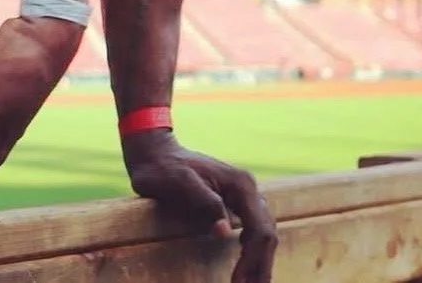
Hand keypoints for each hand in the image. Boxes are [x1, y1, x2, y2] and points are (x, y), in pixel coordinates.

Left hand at [123, 129, 277, 282]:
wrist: (155, 151)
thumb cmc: (164, 168)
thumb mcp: (180, 183)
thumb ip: (205, 203)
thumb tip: (225, 231)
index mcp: (240, 184)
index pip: (259, 229)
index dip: (253, 260)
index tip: (239, 282)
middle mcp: (247, 187)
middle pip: (266, 232)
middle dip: (260, 265)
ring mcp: (242, 192)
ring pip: (263, 231)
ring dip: (259, 259)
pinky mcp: (234, 198)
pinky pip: (253, 227)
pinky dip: (254, 248)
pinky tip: (247, 264)